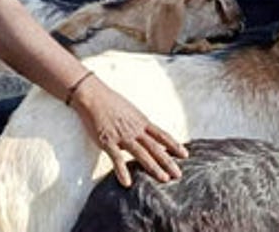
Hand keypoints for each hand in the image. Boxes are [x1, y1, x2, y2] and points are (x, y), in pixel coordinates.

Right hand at [72, 75, 187, 186]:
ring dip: (153, 167)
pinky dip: (122, 171)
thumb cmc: (110, 102)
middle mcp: (135, 130)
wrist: (93, 96)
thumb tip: (145, 133)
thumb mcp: (131, 111)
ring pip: (141, 154)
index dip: (174, 145)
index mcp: (141, 121)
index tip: (185, 154)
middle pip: (155, 147)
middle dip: (168, 162)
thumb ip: (139, 124)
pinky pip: (116, 159)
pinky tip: (127, 183)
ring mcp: (122, 136)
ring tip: (163, 179)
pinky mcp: (107, 141)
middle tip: (178, 175)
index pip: (162, 135)